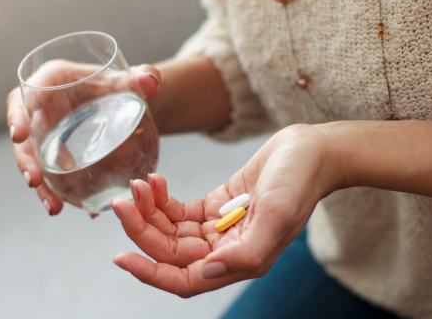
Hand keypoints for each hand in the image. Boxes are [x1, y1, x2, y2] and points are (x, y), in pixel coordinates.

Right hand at [6, 60, 160, 215]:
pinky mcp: (57, 154)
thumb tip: (151, 83)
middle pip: (24, 134)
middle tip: (33, 180)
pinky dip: (59, 193)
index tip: (19, 135)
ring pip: (34, 161)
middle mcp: (42, 109)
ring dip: (41, 186)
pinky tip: (72, 209)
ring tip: (53, 207)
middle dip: (25, 159)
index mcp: (52, 81)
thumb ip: (145, 77)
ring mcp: (47, 134)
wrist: (125, 104)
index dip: (18, 114)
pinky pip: (52, 175)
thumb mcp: (134, 80)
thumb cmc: (121, 85)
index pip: (27, 94)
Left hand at [111, 124, 340, 296]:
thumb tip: (205, 272)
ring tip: (139, 183)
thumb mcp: (277, 215)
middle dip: (142, 228)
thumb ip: (246, 252)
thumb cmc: (300, 182)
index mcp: (240, 260)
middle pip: (170, 251)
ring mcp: (218, 227)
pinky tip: (155, 181)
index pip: (184, 279)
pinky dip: (162, 198)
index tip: (121, 256)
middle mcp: (226, 249)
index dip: (150, 273)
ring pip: (170, 229)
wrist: (310, 151)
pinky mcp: (216, 205)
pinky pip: (179, 209)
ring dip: (149, 209)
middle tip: (123, 200)